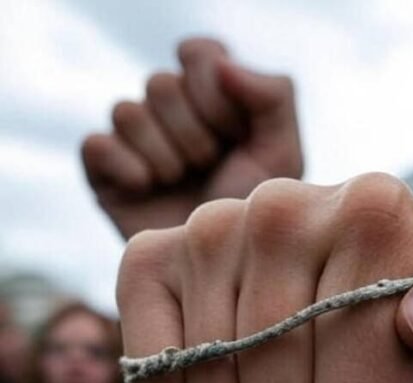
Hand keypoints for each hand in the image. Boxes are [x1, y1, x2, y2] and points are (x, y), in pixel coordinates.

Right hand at [82, 38, 301, 238]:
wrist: (223, 265)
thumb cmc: (253, 207)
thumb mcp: (283, 150)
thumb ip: (272, 95)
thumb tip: (221, 63)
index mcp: (210, 94)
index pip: (198, 54)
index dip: (215, 94)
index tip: (236, 135)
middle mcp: (169, 109)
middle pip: (160, 83)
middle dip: (194, 133)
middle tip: (210, 166)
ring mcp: (133, 138)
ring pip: (127, 111)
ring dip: (166, 155)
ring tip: (184, 181)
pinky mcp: (103, 169)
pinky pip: (96, 144)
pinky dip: (128, 167)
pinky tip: (150, 188)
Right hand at [117, 173, 412, 382]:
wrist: (342, 319)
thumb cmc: (405, 336)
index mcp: (372, 203)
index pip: (360, 335)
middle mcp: (283, 196)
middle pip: (281, 350)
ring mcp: (211, 222)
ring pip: (217, 361)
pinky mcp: (150, 254)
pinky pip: (154, 352)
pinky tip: (231, 378)